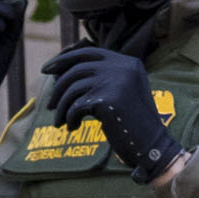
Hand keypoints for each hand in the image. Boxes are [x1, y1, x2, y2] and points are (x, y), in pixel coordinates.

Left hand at [46, 45, 180, 182]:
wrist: (152, 144)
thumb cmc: (132, 121)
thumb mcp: (121, 91)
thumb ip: (100, 78)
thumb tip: (59, 73)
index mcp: (127, 62)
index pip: (87, 53)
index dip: (64, 59)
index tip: (46, 70)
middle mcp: (122, 67)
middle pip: (76, 70)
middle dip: (58, 87)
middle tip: (50, 104)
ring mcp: (116, 82)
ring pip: (73, 89)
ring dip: (62, 108)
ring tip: (60, 122)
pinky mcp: (108, 100)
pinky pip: (76, 106)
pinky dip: (70, 118)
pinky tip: (73, 128)